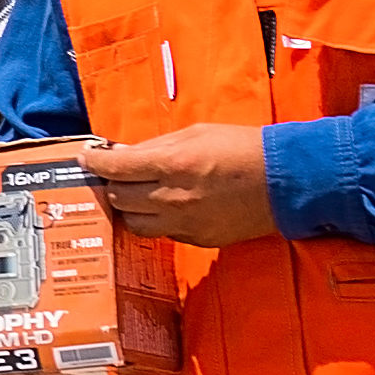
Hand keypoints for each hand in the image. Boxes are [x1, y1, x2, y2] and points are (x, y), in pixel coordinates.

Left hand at [79, 124, 279, 247]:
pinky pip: (162, 233)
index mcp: (171, 165)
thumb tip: (123, 153)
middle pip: (119, 198)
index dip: (95, 162)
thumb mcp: (196, 133)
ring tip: (136, 193)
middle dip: (112, 184)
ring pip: (134, 223)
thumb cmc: (243, 148)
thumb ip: (156, 146)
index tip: (87, 158)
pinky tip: (164, 206)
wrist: (287, 181)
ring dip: (129, 207)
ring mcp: (185, 224)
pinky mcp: (198, 240)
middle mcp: (173, 199)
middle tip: (115, 175)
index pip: (115, 168)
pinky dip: (156, 220)